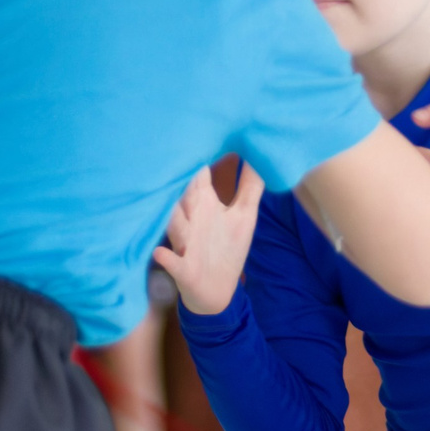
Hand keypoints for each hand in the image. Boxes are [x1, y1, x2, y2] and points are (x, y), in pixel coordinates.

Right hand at [152, 158, 261, 315]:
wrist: (214, 292)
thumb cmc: (228, 248)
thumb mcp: (245, 216)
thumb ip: (251, 186)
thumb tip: (266, 154)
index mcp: (205, 205)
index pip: (198, 178)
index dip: (199, 163)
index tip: (201, 138)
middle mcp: (191, 220)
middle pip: (183, 196)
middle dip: (186, 189)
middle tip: (189, 175)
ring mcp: (184, 243)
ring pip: (174, 224)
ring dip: (178, 222)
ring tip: (180, 216)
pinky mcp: (181, 268)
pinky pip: (170, 261)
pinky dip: (166, 258)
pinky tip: (163, 254)